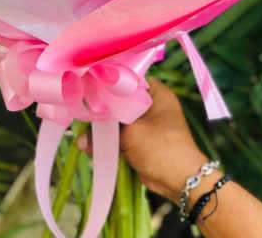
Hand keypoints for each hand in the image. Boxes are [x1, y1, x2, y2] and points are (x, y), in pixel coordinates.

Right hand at [78, 77, 214, 203]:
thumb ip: (107, 126)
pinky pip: (120, 135)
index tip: (89, 86)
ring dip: (102, 130)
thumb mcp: (131, 130)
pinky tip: (89, 146)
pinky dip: (108, 140)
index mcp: (156, 93)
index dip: (109, 82)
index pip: (128, 78)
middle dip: (101, 111)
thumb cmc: (160, 147)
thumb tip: (81, 131)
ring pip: (118, 120)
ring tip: (82, 136)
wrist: (179, 182)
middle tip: (81, 112)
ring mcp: (146, 123)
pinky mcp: (141, 139)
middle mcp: (152, 104)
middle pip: (120, 101)